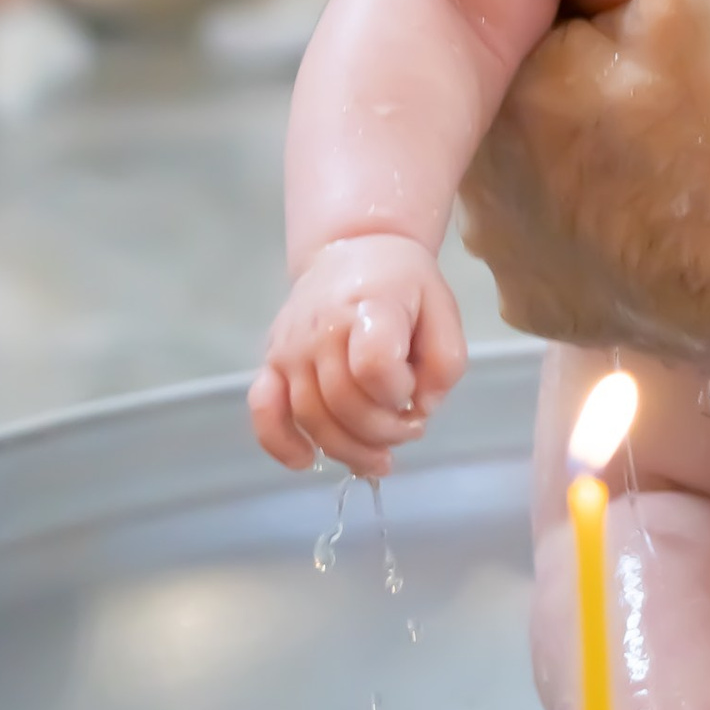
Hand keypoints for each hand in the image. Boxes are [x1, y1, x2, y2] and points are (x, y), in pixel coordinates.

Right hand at [250, 231, 465, 473]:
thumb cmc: (404, 285)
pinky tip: (305, 460)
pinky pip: (264, 409)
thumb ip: (445, 364)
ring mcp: (290, 348)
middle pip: (343, 402)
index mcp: (369, 307)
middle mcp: (320, 328)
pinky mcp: (271, 363)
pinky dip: (279, 442)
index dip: (398, 392)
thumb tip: (420, 408)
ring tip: (379, 458)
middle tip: (408, 430)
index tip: (414, 390)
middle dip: (383, 432)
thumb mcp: (444, 312)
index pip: (374, 365)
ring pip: (310, 417)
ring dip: (348, 449)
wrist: (353, 250)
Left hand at [458, 0, 709, 378]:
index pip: (525, 21)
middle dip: (576, 72)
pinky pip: (554, 238)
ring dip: (577, 147)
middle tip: (659, 82)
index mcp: (504, 96)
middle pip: (524, 92)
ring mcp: (510, 255)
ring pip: (532, 166)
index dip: (586, 7)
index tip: (642, 17)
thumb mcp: (708, 2)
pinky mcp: (545, 303)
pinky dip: (592, 218)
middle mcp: (484, 185)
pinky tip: (651, 205)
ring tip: (662, 143)